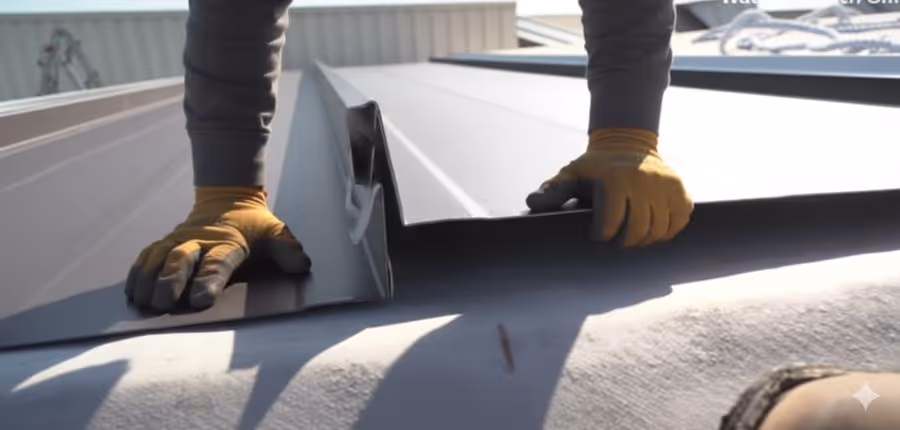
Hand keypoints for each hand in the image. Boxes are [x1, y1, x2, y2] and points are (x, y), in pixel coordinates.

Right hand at [125, 187, 310, 311]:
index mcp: (228, 241)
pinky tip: (132, 292)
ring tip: (142, 303)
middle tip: (163, 305)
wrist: (229, 198)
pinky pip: (146, 256)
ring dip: (148, 280)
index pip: (218, 262)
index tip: (200, 300)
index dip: (208, 280)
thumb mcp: (275, 232)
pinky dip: (137, 273)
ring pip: (158, 258)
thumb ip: (288, 249)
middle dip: (170, 282)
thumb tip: (300, 265)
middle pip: (180, 259)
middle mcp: (199, 240)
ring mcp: (179, 239)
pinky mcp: (165, 242)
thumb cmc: (254, 225)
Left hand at [526, 128, 692, 245]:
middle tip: (616, 239)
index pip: (610, 226)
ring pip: (659, 230)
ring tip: (632, 233)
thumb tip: (532, 203)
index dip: (601, 235)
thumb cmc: (594, 167)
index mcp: (614, 180)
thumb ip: (552, 191)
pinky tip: (652, 225)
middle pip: (637, 231)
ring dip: (645, 239)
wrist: (626, 143)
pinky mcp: (680, 189)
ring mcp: (665, 185)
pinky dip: (666, 230)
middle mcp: (643, 181)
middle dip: (624, 242)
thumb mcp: (570, 175)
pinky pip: (678, 222)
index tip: (597, 233)